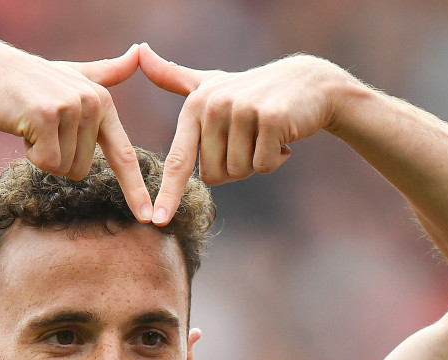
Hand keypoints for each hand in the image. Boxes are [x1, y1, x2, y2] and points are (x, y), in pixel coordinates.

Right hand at [0, 38, 152, 220]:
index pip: (123, 154)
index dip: (135, 189)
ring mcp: (71, 109)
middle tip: (41, 128)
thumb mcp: (72, 75)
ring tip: (31, 124)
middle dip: (56, 157)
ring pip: (63, 168)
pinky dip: (30, 154)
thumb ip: (106, 73)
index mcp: (103, 101)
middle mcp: (92, 103)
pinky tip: (22, 127)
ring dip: (41, 155)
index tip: (147, 217)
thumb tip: (139, 51)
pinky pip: (46, 163)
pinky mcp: (47, 117)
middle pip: (82, 169)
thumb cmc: (27, 82)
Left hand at [138, 44, 351, 224]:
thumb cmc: (253, 90)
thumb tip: (139, 50)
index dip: (168, 193)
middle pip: (214, 175)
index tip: (158, 221)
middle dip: (235, 168)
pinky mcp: (270, 119)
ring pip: (239, 171)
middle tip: (250, 141)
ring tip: (266, 136)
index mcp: (195, 105)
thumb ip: (173, 76)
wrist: (308, 84)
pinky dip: (276, 159)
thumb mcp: (211, 82)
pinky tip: (283, 139)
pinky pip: (263, 165)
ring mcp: (242, 111)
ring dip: (256, 163)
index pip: (178, 159)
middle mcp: (215, 106)